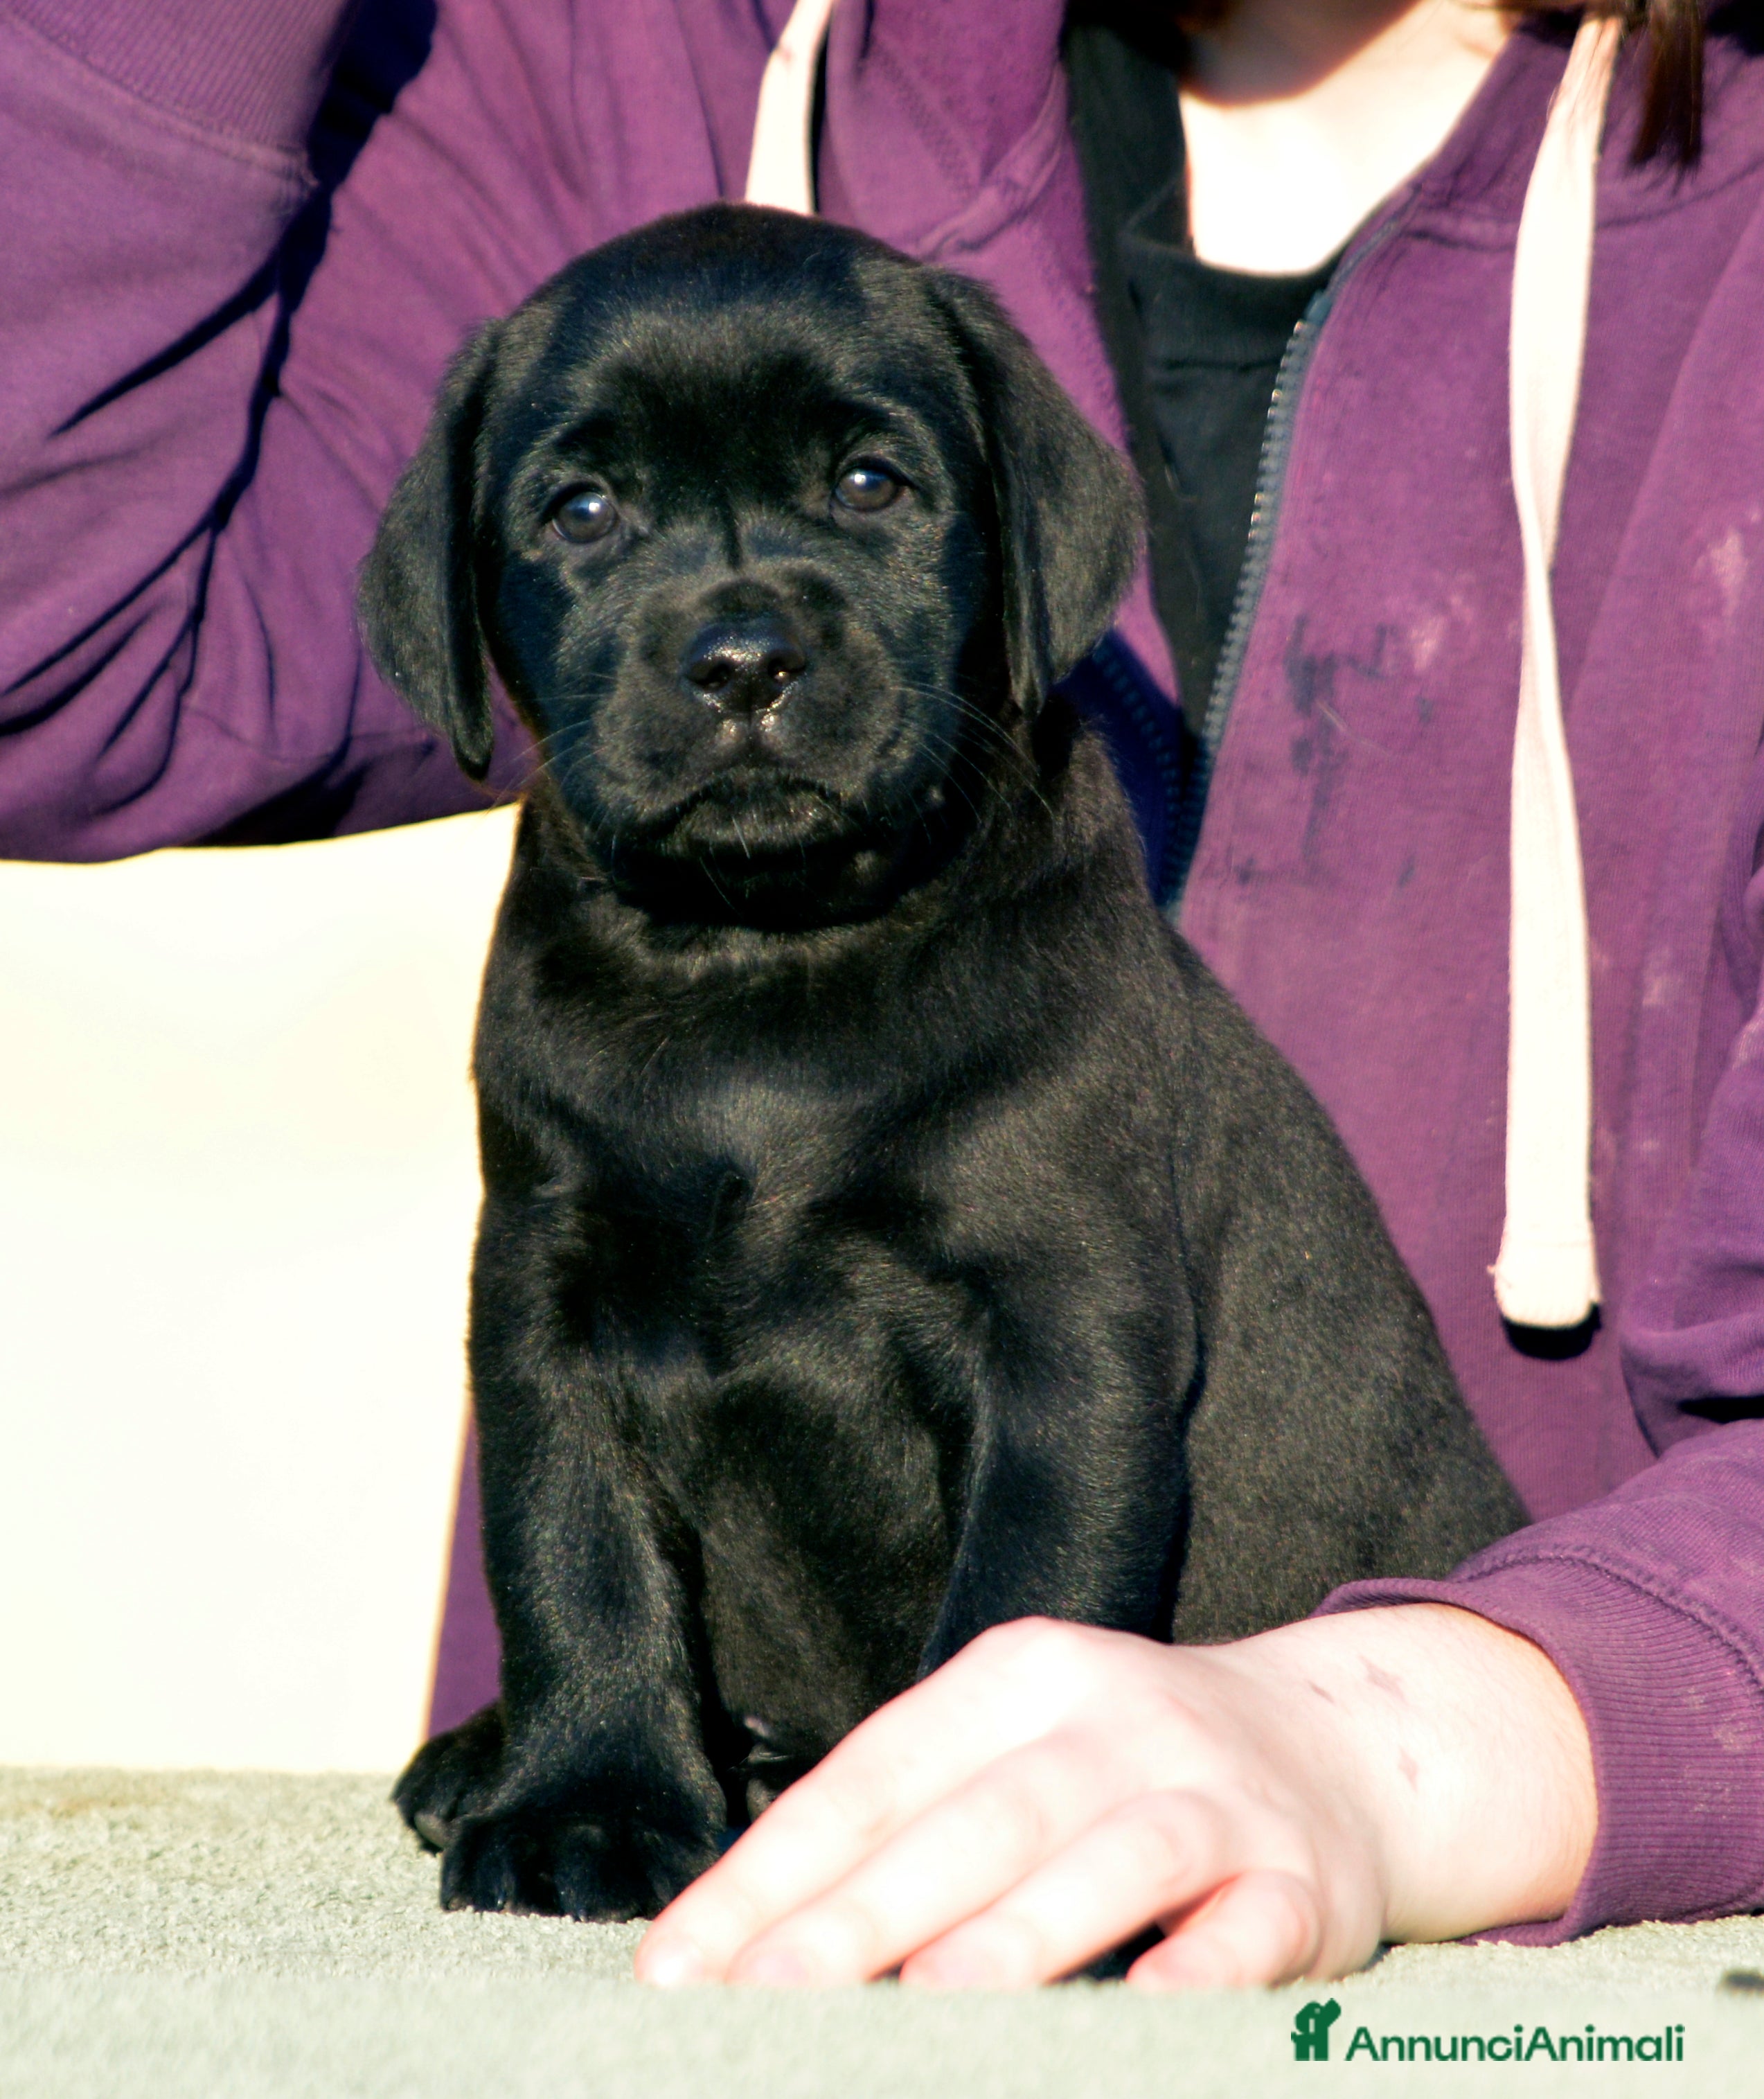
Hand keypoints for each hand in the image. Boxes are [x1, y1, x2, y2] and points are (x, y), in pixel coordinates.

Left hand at [633, 1604, 1594, 1988]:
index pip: (874, 1776)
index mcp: (1017, 1678)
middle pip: (977, 1818)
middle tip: (764, 1998)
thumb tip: (744, 1945)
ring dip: (1019, 1935)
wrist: (1335, 1743)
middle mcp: (1112, 1719)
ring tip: (927, 2002)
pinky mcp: (1299, 1879)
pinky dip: (1199, 1971)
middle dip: (863, 1915)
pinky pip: (1247, 1929)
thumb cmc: (1117, 1768)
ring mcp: (1213, 1794)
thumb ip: (906, 1829)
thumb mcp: (1013, 1753)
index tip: (679, 1969)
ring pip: (1110, 1858)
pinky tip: (1149, 2007)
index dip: (772, 1872)